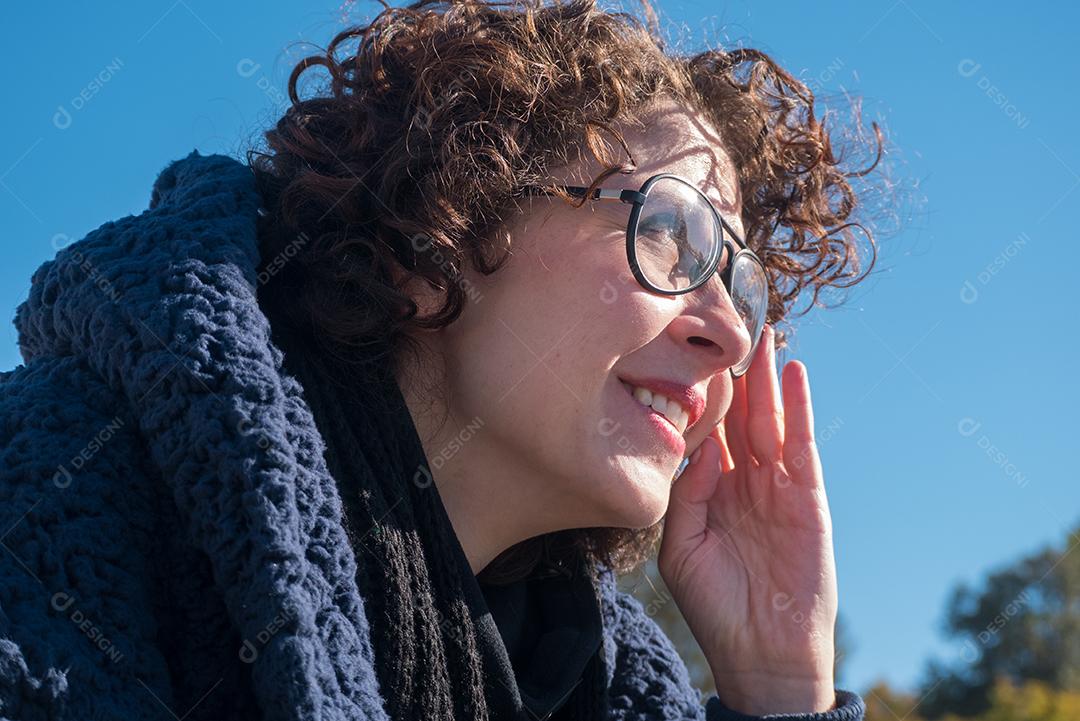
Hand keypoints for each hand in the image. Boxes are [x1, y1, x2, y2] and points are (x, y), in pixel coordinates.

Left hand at [657, 324, 838, 714]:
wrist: (760, 651)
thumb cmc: (714, 605)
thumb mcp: (681, 548)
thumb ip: (685, 495)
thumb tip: (697, 448)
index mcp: (712, 490)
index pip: (707, 430)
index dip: (701, 393)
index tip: (687, 349)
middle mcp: (744, 480)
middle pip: (740, 414)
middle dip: (737, 372)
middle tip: (731, 323)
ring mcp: (778, 486)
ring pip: (770, 419)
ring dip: (767, 377)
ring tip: (765, 333)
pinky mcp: (808, 498)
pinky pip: (801, 445)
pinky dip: (798, 409)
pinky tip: (793, 374)